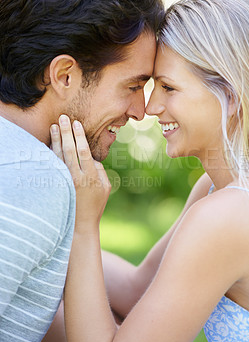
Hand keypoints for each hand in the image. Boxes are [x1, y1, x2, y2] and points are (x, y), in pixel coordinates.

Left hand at [50, 115, 110, 232]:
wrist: (81, 224)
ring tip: (54, 126)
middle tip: (63, 118)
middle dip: (66, 132)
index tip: (76, 123)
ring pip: (58, 156)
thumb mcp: (106, 186)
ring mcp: (65, 182)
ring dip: (56, 140)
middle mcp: (76, 177)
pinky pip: (53, 166)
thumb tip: (90, 157)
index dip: (79, 136)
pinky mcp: (58, 185)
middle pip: (69, 150)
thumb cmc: (97, 204)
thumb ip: (100, 169)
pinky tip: (49, 143)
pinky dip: (50, 153)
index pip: (83, 151)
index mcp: (91, 176)